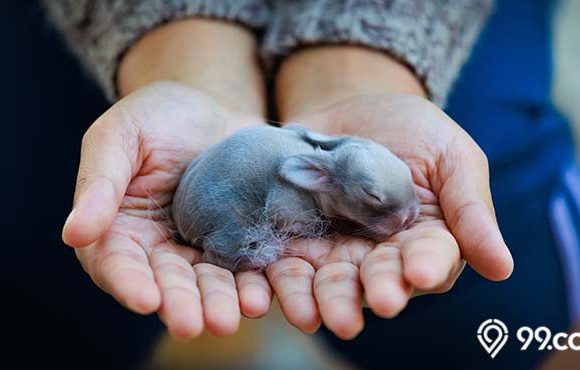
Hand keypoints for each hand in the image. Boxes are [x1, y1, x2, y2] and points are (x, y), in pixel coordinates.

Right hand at [63, 81, 273, 338]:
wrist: (211, 109)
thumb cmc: (155, 116)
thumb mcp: (120, 136)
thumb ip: (100, 183)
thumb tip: (74, 233)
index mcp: (120, 228)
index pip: (117, 262)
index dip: (129, 282)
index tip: (144, 299)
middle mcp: (160, 248)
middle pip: (168, 282)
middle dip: (181, 303)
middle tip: (193, 325)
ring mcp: (203, 247)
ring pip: (210, 282)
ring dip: (220, 302)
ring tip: (234, 316)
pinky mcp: (240, 241)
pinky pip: (247, 265)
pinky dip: (256, 281)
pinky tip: (264, 294)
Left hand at [259, 93, 513, 338]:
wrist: (349, 107)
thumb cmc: (411, 129)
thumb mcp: (450, 155)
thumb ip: (469, 207)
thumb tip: (502, 268)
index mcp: (425, 240)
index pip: (430, 259)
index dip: (426, 266)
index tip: (420, 273)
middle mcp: (380, 255)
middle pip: (377, 281)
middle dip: (375, 292)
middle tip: (378, 302)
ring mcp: (335, 251)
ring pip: (329, 283)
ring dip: (324, 299)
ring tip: (318, 314)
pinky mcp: (294, 241)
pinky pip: (286, 265)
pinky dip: (278, 281)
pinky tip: (269, 293)